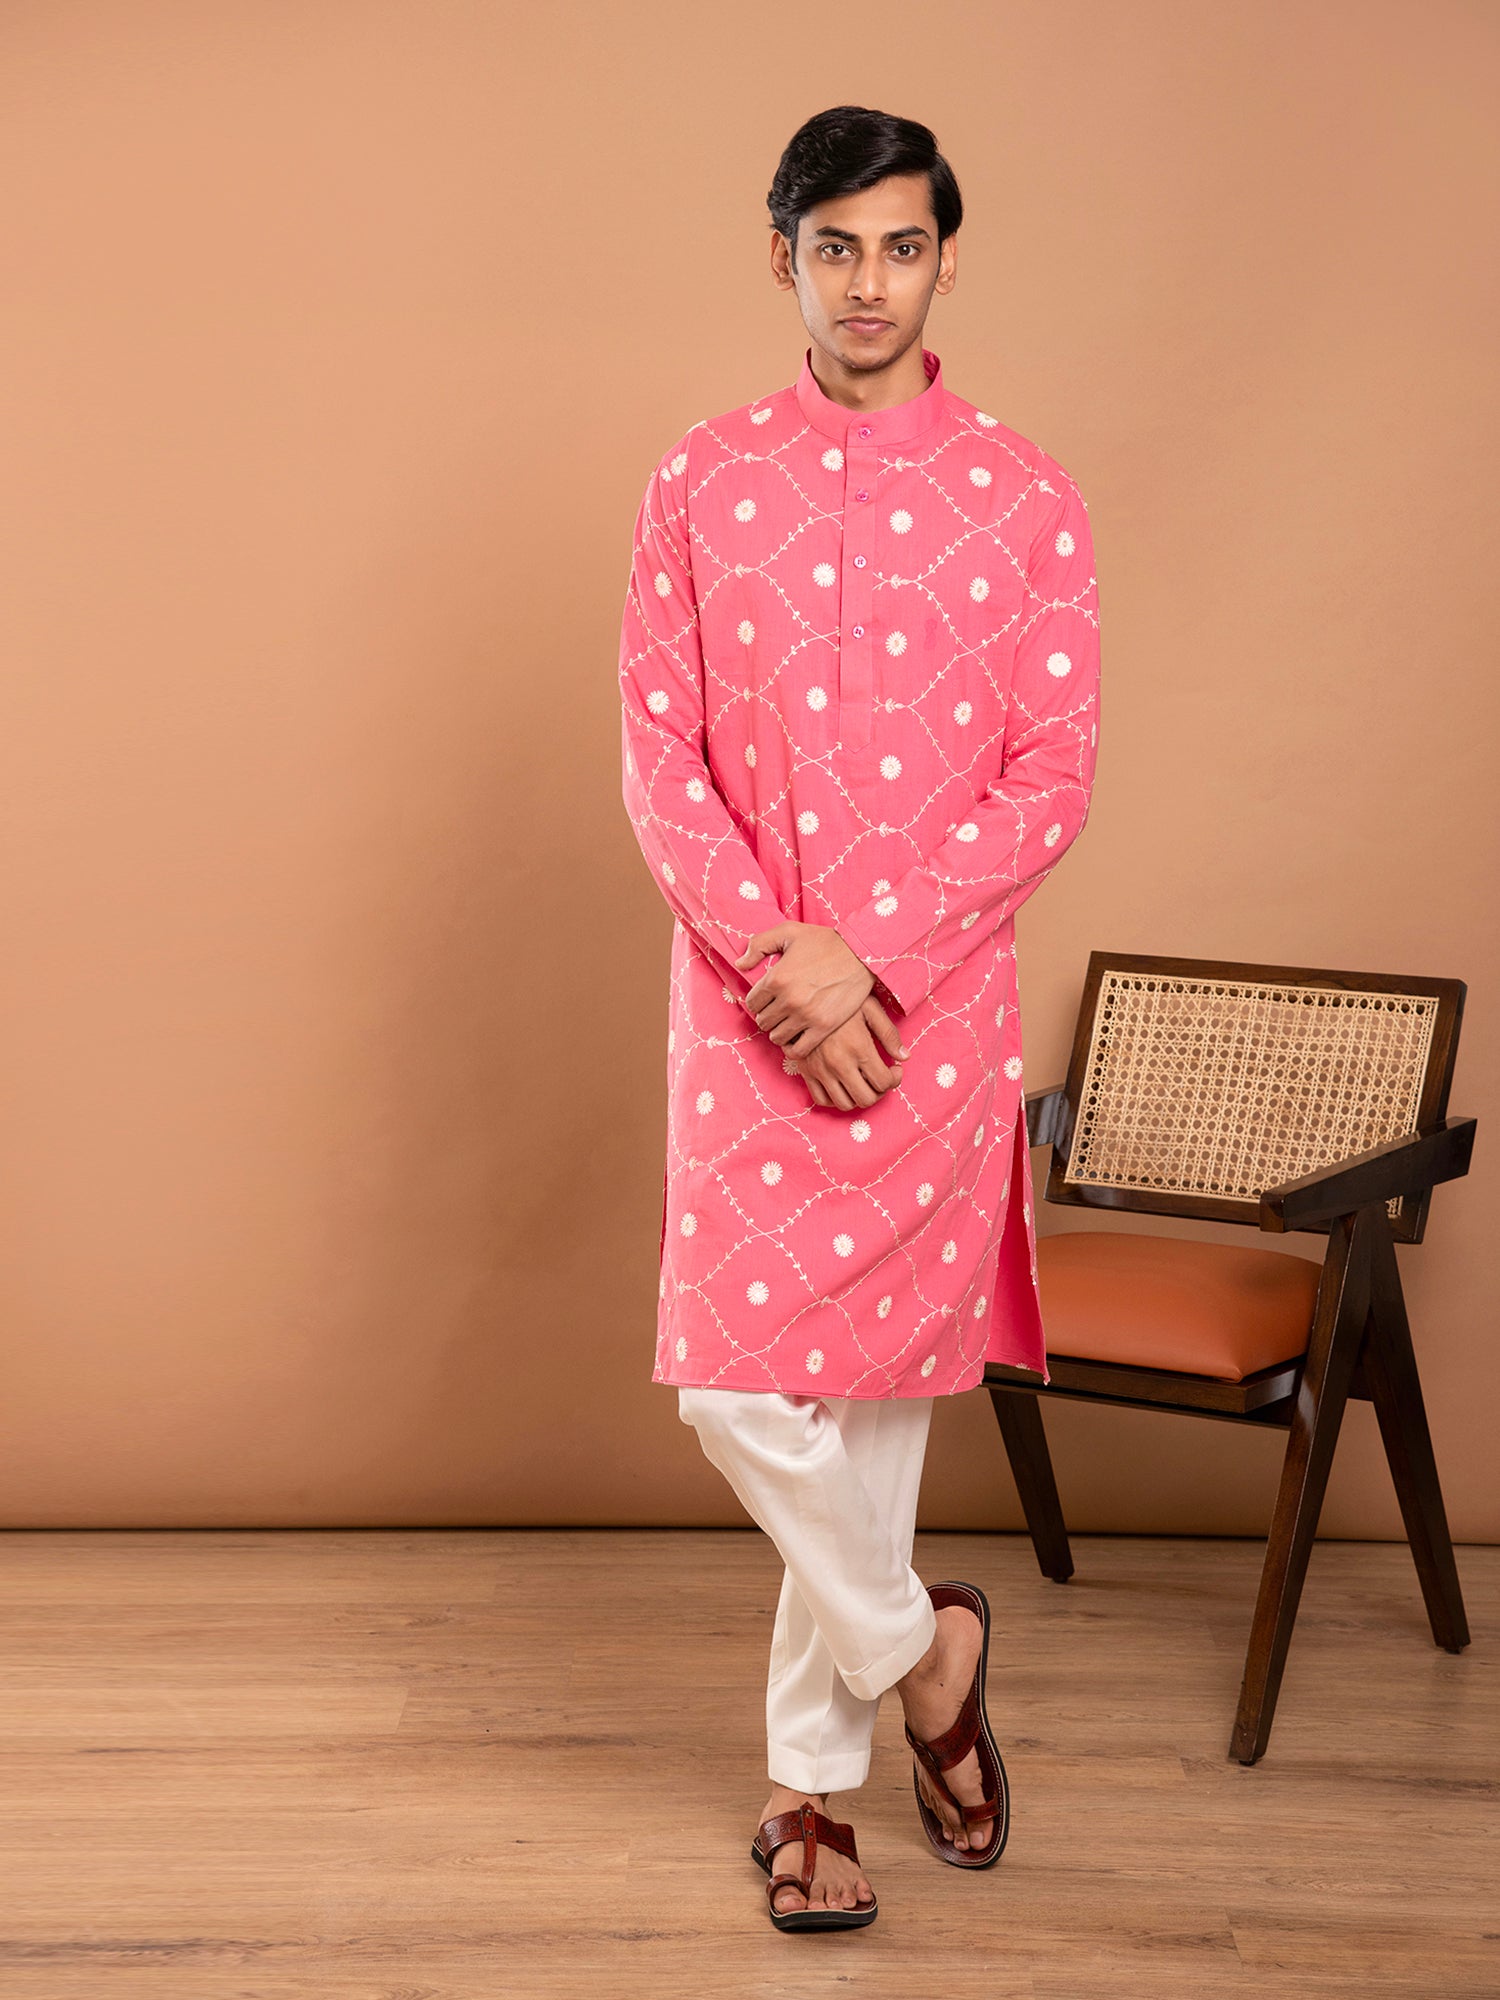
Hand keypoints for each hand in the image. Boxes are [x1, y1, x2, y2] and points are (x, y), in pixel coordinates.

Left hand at [736, 922, 880, 1057]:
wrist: (862, 954)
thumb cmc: (825, 941)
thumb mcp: (789, 932)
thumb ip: (759, 944)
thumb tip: (740, 964)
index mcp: (776, 978)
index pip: (752, 1002)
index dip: (757, 1000)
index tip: (767, 998)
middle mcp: (788, 1000)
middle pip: (763, 1021)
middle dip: (768, 1015)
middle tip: (778, 1010)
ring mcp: (806, 1016)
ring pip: (777, 1037)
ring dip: (779, 1031)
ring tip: (788, 1023)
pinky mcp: (823, 1027)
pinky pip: (798, 1050)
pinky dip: (793, 1047)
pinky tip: (798, 1036)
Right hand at [785, 996, 910, 1110]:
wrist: (804, 995)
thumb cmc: (841, 998)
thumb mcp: (870, 1008)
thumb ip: (889, 1034)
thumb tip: (904, 1057)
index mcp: (859, 1047)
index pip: (884, 1082)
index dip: (895, 1079)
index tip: (895, 1069)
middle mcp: (839, 1063)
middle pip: (866, 1099)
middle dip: (879, 1092)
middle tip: (880, 1079)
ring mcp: (820, 1069)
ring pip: (844, 1104)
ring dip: (858, 1098)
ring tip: (862, 1082)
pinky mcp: (806, 1070)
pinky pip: (820, 1099)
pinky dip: (834, 1099)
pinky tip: (842, 1085)